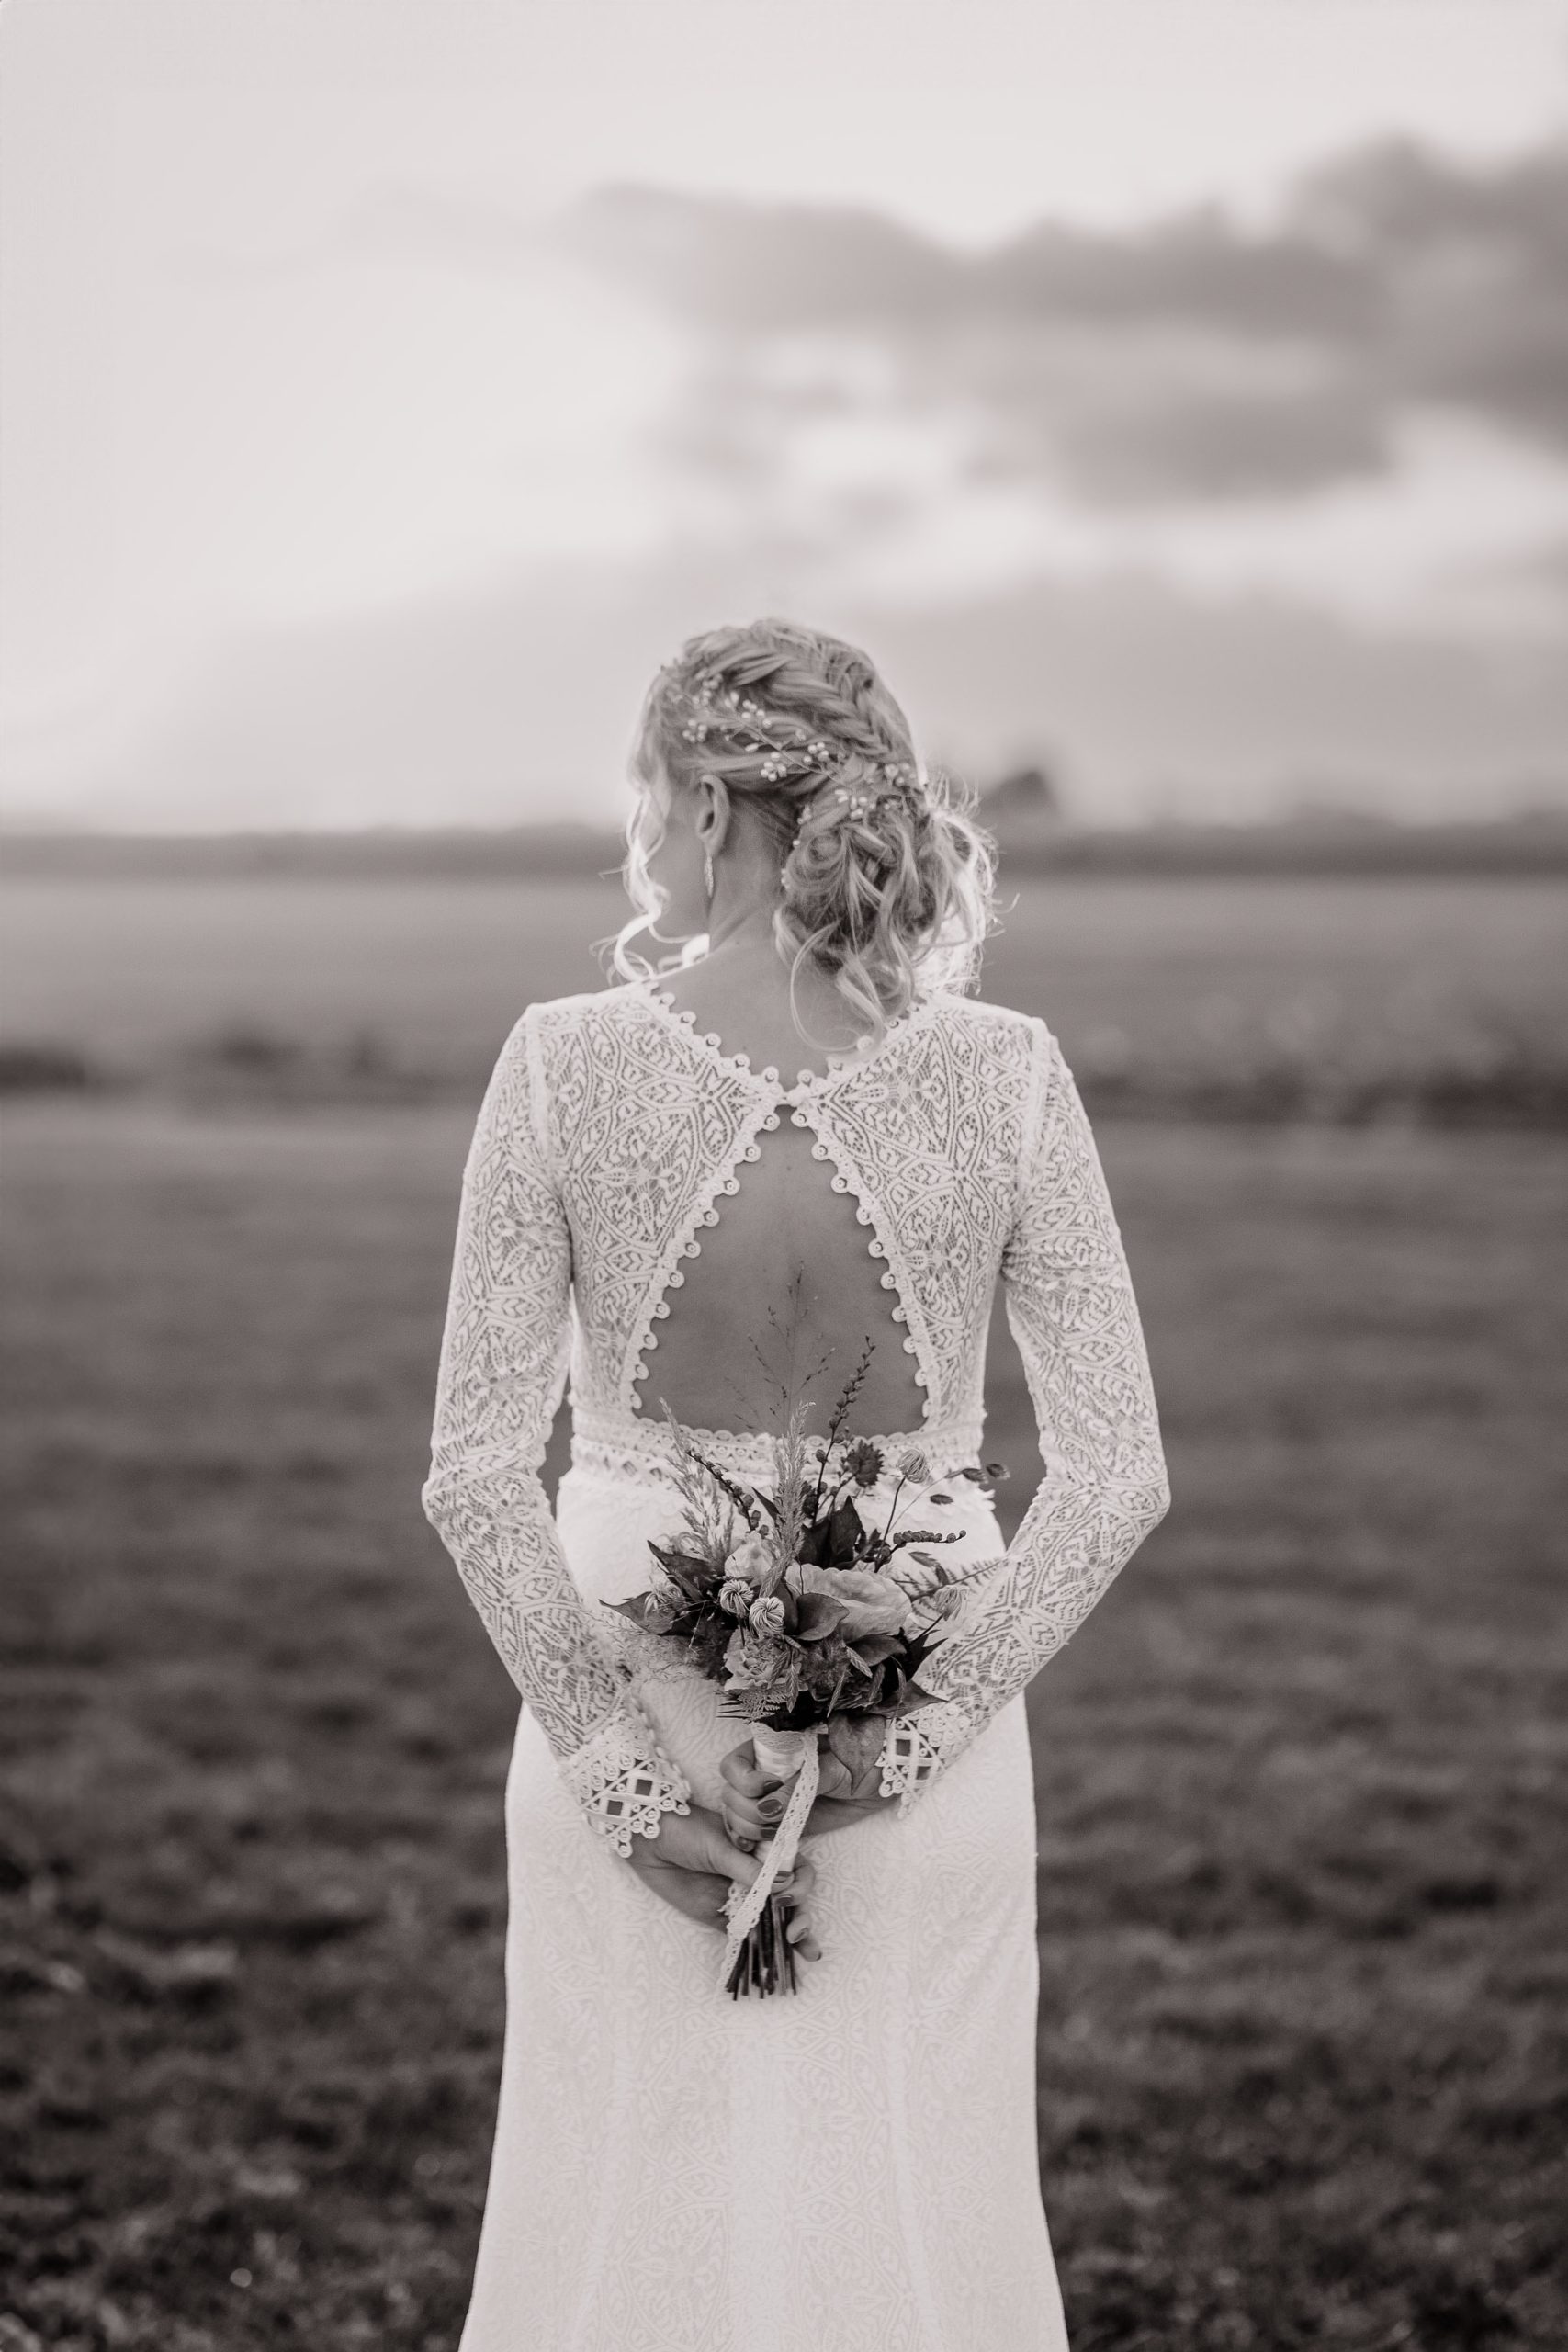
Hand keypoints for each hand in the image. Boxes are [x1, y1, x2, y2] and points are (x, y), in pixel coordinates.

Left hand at [622, 1801, 823, 1962]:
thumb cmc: (686, 1830)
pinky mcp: (722, 1916)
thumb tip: (784, 1883)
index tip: (787, 1896)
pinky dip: (759, 1951)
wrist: (649, 1841)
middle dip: (801, 1916)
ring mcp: (741, 1897)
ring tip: (809, 1953)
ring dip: (791, 1938)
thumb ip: (749, 1868)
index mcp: (763, 1850)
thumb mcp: (719, 1846)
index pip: (796, 1868)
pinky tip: (771, 1964)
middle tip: (796, 1934)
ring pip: (773, 1921)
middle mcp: (757, 1875)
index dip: (800, 1884)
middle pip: (790, 1899)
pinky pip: (745, 1936)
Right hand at [719, 1736, 898, 1845]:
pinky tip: (769, 1852)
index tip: (770, 1787)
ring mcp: (774, 1802)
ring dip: (749, 1832)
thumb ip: (799, 1784)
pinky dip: (759, 1849)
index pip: (734, 1765)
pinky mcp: (786, 1825)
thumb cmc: (862, 1758)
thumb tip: (768, 1807)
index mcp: (773, 1750)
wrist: (886, 1778)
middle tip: (774, 1821)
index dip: (743, 1781)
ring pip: (739, 1820)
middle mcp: (766, 1775)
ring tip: (776, 1834)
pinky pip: (761, 1839)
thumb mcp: (832, 1766)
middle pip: (731, 1796)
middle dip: (746, 1812)